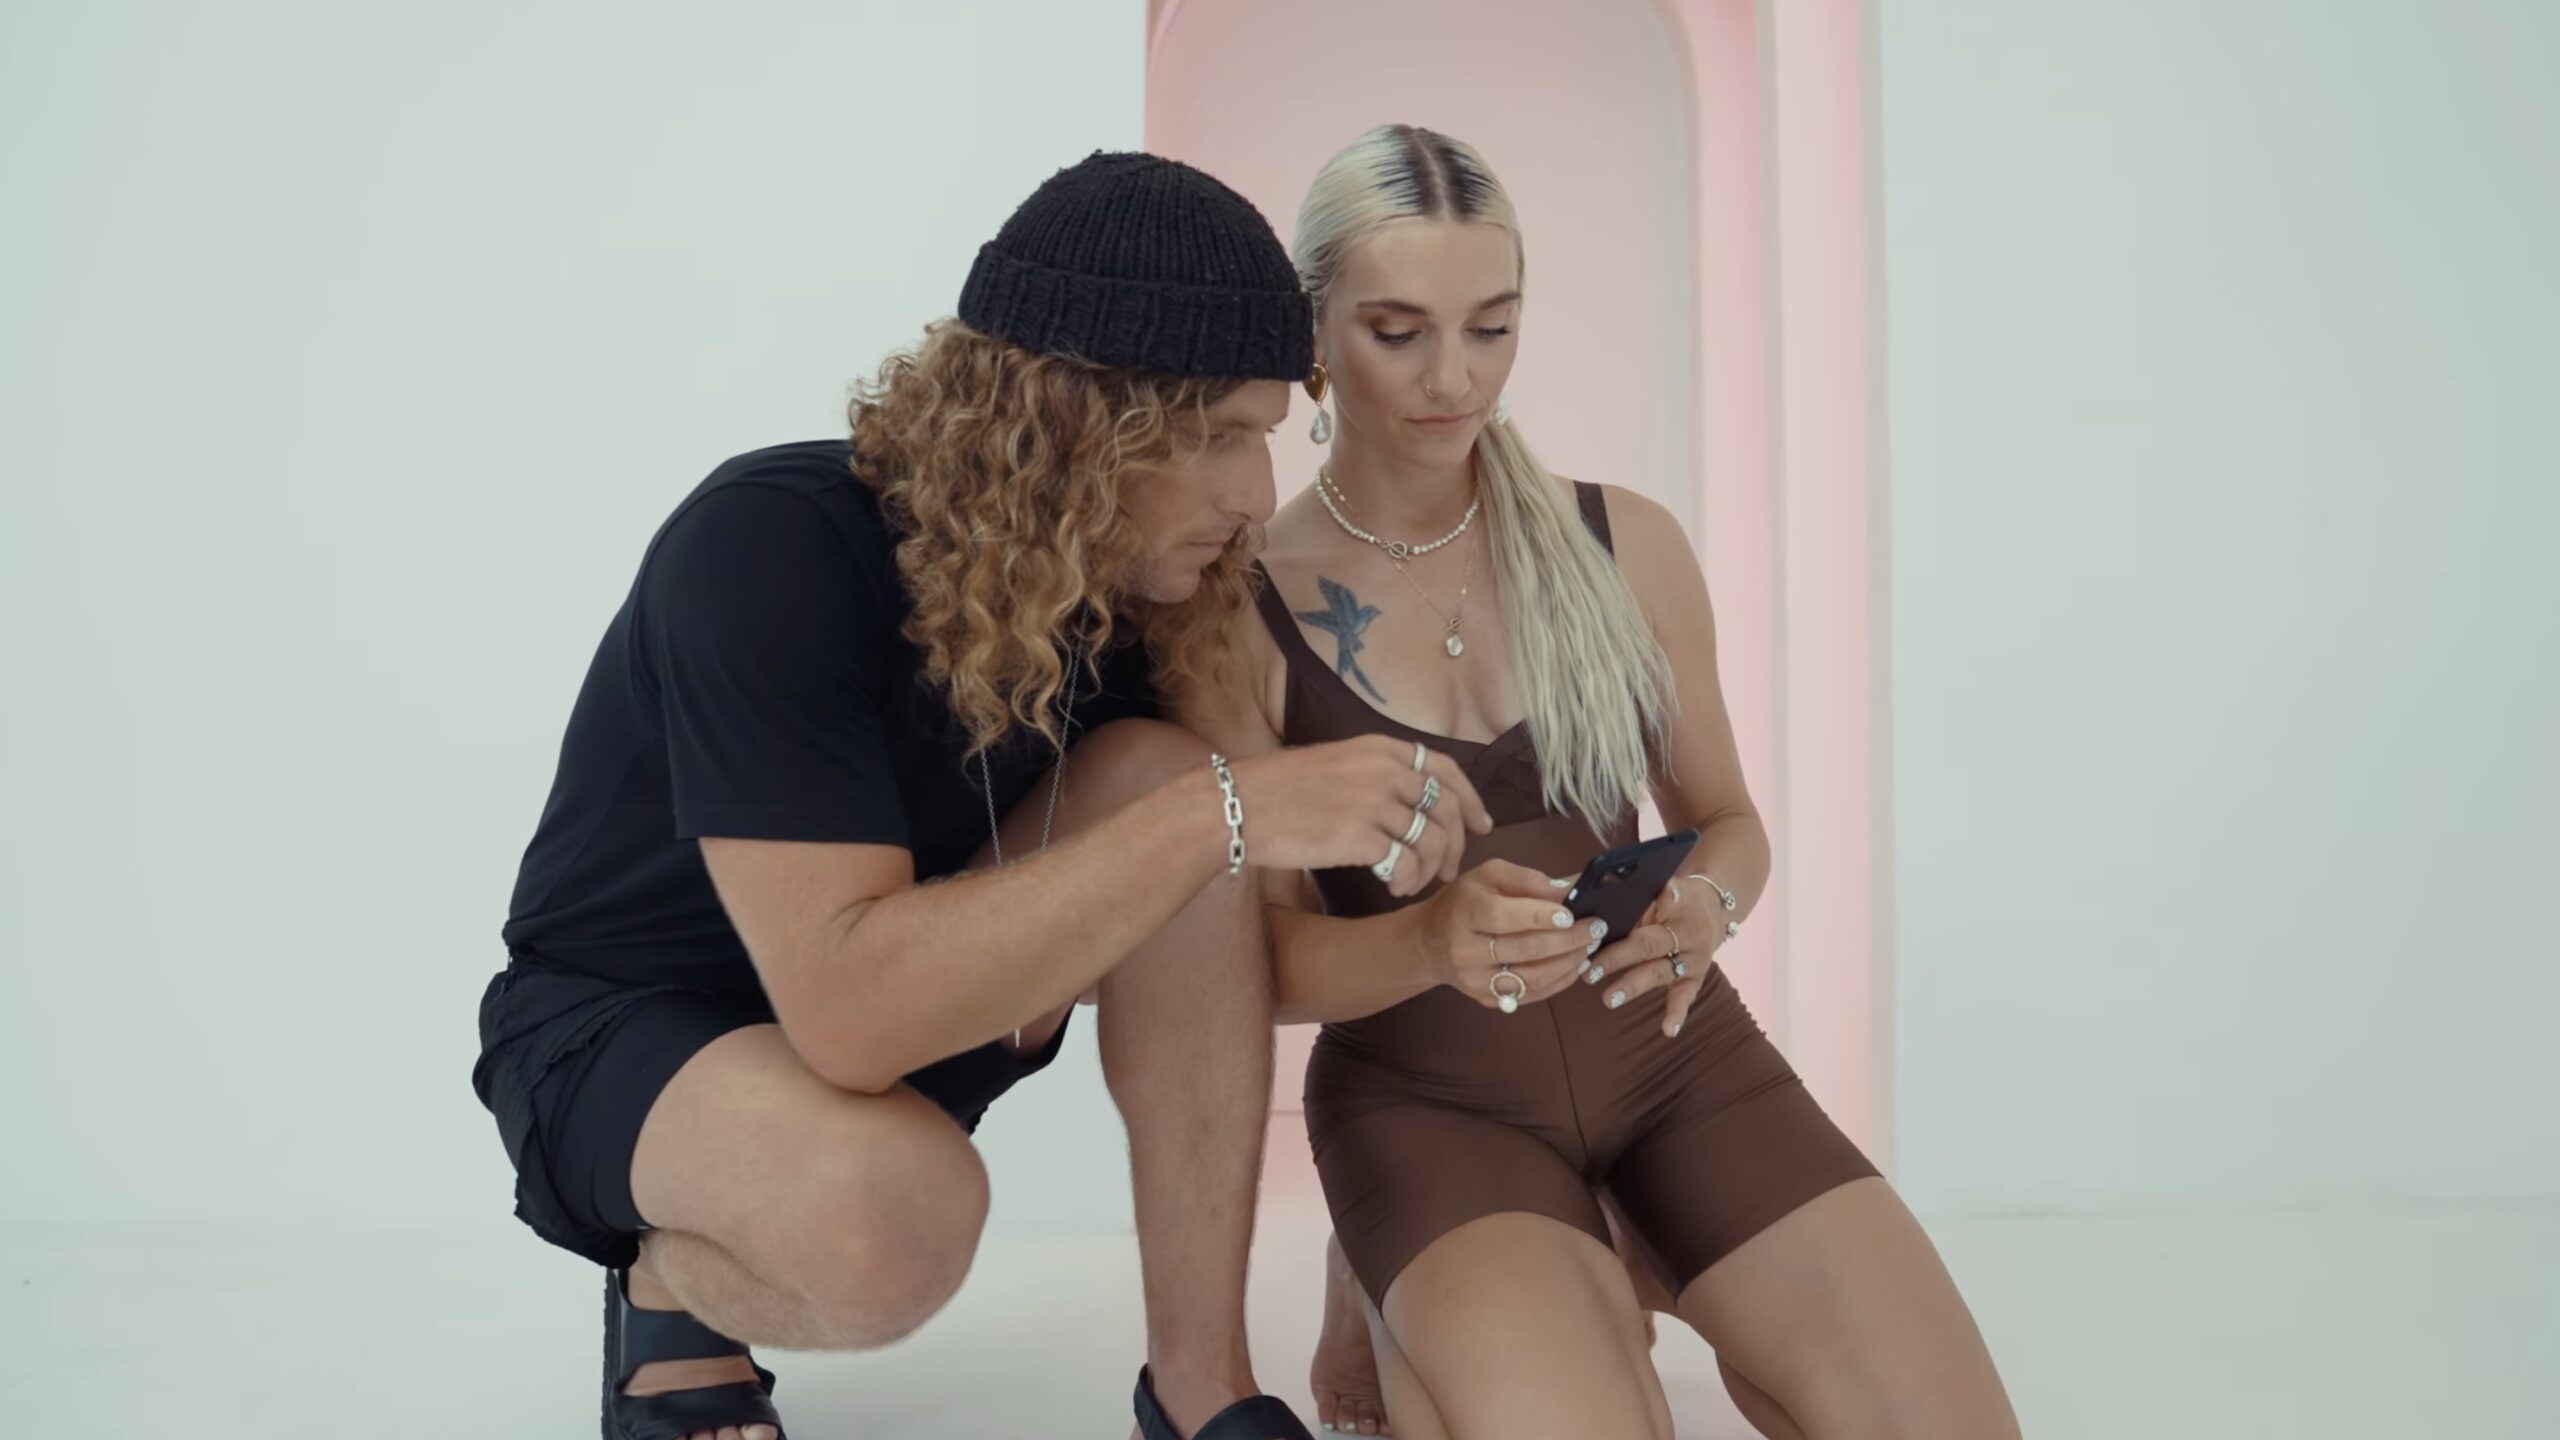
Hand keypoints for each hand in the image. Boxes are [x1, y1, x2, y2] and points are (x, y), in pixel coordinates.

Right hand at [1225, 736, 1491, 897]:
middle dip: (1456, 845)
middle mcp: (1385, 770)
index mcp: (1380, 748)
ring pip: (1432, 842)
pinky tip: (1390, 887)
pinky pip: (1407, 864)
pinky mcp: (1361, 837)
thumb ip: (1374, 774)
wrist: (1239, 805)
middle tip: (1449, 871)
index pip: (1446, 768)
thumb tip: (1409, 803)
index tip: (1481, 825)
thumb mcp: (1334, 763)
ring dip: (1429, 870)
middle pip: (1446, 809)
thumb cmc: (1278, 790)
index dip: (1470, 799)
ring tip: (1409, 884)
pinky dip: (1406, 880)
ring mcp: (1374, 802)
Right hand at [1414, 859, 1607, 1010]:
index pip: (1506, 917)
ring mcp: (1476, 981)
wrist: (1429, 942)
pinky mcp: (1488, 1000)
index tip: (1572, 913)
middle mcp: (1466, 951)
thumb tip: (1570, 889)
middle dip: (1568, 939)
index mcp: (1466, 912)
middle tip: (1596, 928)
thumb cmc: (1464, 902)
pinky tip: (1575, 965)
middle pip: (1526, 949)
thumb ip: (1529, 880)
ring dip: (1569, 962)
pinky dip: (1560, 981)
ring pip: (1533, 978)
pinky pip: (1532, 995)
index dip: (1542, 916)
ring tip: (1589, 946)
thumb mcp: (1489, 876)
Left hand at [1581, 875, 1732, 1035]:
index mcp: (1675, 899)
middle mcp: (1687, 929)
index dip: (1637, 911)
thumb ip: (1628, 892)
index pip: (1656, 903)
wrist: (1714, 908)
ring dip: (1633, 985)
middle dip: (1616, 957)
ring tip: (1609, 999)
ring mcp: (1694, 955)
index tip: (1614, 919)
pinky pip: (1686, 994)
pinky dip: (1677, 1013)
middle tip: (1589, 971)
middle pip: (1648, 943)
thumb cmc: (1670, 897)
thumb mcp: (1656, 886)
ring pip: (1660, 970)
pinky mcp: (1697, 975)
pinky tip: (1668, 1030)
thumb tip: (1585, 894)